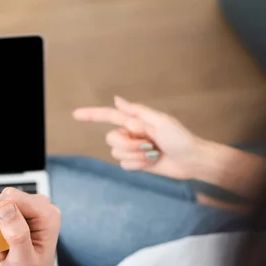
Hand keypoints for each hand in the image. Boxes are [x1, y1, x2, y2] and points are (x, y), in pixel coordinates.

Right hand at [0, 188, 62, 265]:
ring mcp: (32, 212)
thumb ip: (16, 233)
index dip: (2, 216)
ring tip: (5, 247)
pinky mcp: (22, 216)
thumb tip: (5, 207)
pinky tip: (5, 247)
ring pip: (1, 205)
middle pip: (7, 198)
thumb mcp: (23, 260)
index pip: (14, 198)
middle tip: (5, 244)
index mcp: (48, 216)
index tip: (4, 237)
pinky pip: (0, 213)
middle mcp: (42, 210)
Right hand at [73, 96, 205, 179]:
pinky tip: (151, 162)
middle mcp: (131, 134)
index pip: (108, 116)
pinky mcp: (135, 163)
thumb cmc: (180, 138)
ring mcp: (132, 149)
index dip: (91, 115)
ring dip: (136, 155)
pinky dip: (137, 165)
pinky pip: (124, 165)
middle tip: (148, 144)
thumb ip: (136, 112)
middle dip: (128, 144)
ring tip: (153, 154)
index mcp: (135, 121)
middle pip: (111, 139)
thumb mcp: (160, 120)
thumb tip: (116, 100)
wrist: (191, 161)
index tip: (75, 114)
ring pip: (117, 153)